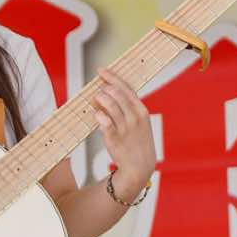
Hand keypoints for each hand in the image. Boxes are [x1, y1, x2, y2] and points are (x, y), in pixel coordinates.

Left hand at [89, 67, 154, 197]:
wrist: (140, 166)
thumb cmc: (137, 142)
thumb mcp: (139, 122)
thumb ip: (126, 107)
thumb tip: (107, 92)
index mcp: (141, 111)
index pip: (127, 88)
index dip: (112, 77)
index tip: (101, 70)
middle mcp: (135, 117)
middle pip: (117, 93)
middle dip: (105, 87)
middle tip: (98, 87)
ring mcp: (125, 128)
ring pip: (110, 105)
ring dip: (100, 98)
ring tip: (95, 98)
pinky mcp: (115, 138)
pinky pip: (104, 121)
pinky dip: (98, 115)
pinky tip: (96, 113)